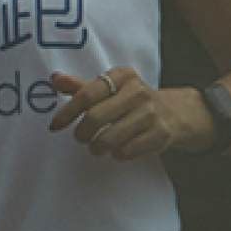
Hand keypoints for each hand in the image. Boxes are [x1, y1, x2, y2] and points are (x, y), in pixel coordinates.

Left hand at [47, 67, 207, 159]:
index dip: (67, 112)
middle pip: (95, 117)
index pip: (86, 94)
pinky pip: (126, 151)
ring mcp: (152, 114)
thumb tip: (54, 79)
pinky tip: (118, 149)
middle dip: (81, 133)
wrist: (176, 112)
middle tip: (80, 138)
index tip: (55, 126)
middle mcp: (139, 91)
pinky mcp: (161, 135)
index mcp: (123, 76)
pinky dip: (117, 154)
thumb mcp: (109, 88)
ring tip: (96, 146)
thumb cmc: (131, 100)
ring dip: (97, 147)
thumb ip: (81, 86)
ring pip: (109, 138)